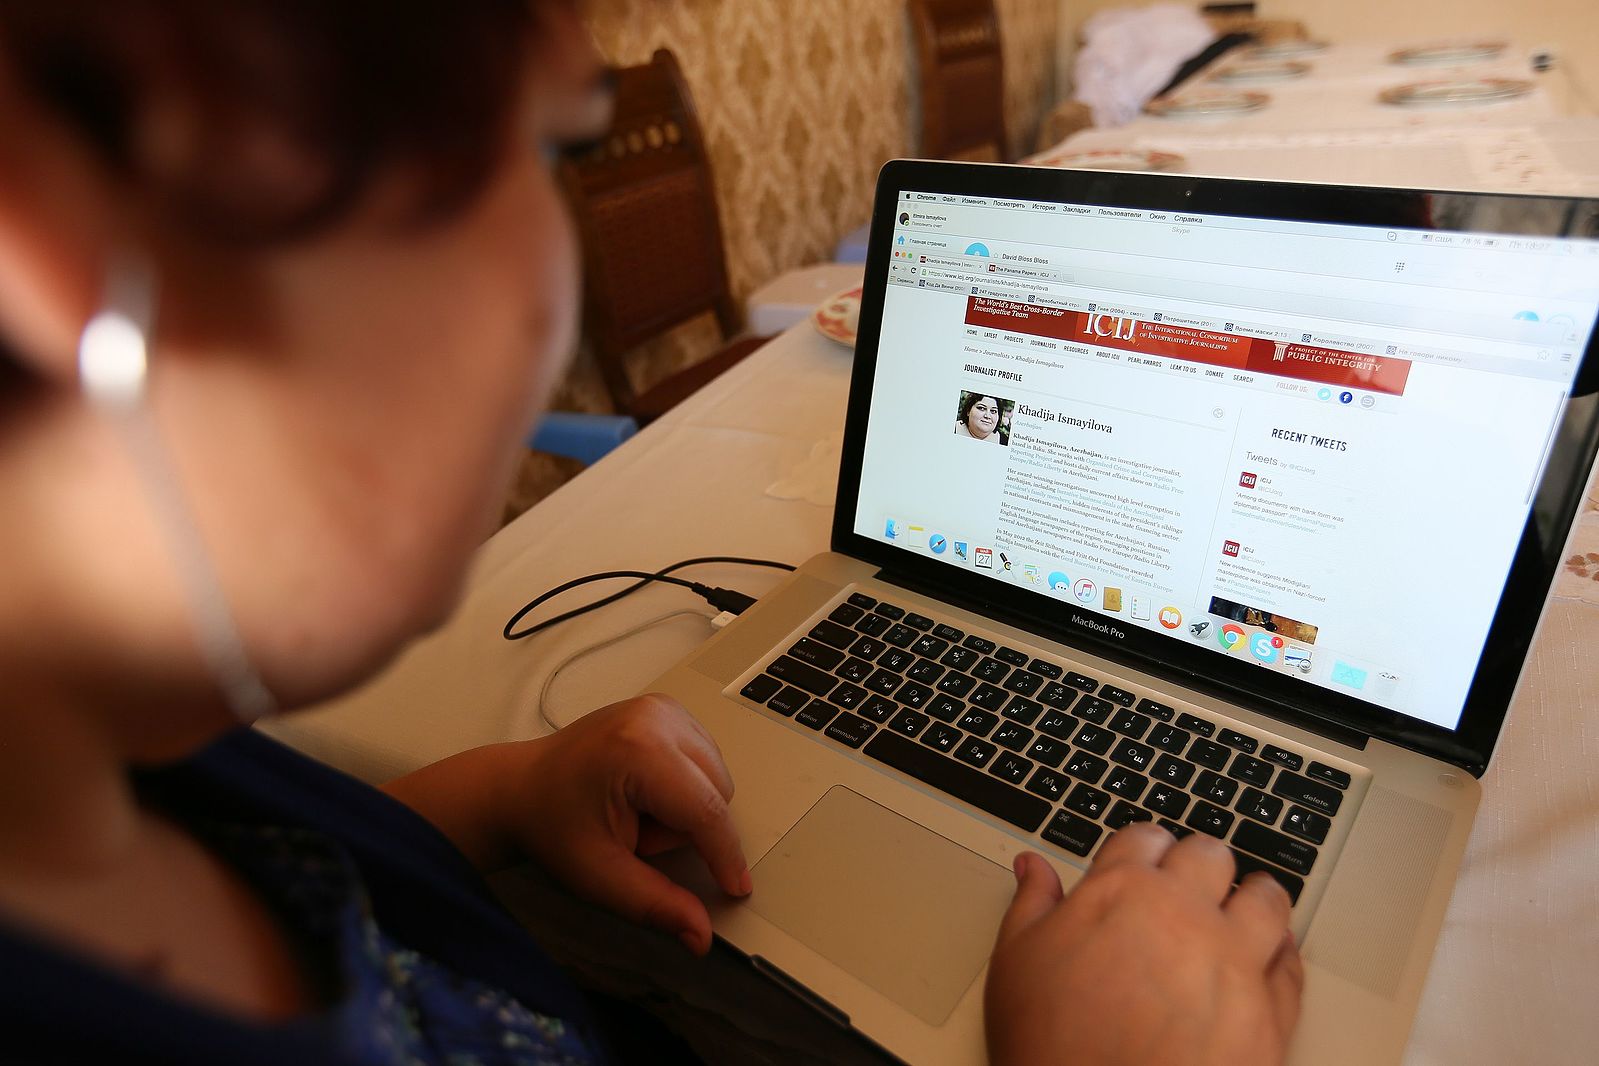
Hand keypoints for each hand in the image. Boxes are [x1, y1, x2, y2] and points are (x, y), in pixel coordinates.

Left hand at [498, 693, 750, 954]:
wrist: (519, 788)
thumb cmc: (552, 827)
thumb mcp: (600, 876)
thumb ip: (655, 905)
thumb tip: (702, 936)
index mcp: (639, 751)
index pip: (705, 811)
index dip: (726, 856)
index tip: (738, 889)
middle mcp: (657, 718)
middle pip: (718, 792)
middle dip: (686, 829)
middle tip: (633, 836)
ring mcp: (662, 707)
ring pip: (717, 776)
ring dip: (688, 808)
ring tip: (636, 812)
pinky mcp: (665, 709)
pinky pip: (706, 759)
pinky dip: (686, 786)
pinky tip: (645, 792)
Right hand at [985, 824, 1302, 1065]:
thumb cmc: (1051, 1044)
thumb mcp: (1016, 961)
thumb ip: (1031, 902)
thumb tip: (1032, 866)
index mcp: (1122, 892)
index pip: (1146, 838)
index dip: (1144, 848)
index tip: (1143, 860)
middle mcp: (1185, 915)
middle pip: (1210, 856)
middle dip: (1199, 865)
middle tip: (1190, 884)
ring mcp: (1234, 962)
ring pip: (1267, 901)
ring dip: (1254, 899)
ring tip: (1242, 910)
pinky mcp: (1268, 1013)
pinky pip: (1291, 968)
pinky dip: (1282, 957)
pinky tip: (1270, 958)